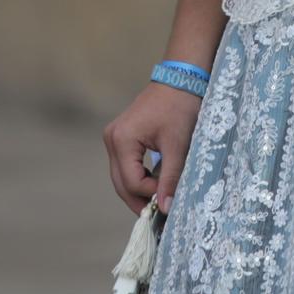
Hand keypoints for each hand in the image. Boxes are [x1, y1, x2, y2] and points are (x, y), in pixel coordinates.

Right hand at [104, 82, 203, 213]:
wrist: (181, 78)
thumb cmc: (180, 107)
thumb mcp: (178, 145)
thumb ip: (170, 178)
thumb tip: (166, 208)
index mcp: (122, 140)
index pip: (130, 181)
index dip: (149, 195)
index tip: (169, 201)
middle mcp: (112, 138)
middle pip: (120, 182)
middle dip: (139, 200)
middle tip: (159, 215)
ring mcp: (114, 136)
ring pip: (121, 175)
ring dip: (138, 190)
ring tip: (158, 202)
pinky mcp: (122, 136)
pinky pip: (126, 164)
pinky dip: (138, 177)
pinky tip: (154, 185)